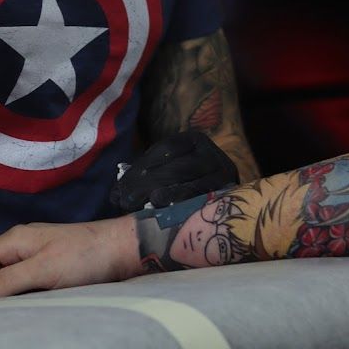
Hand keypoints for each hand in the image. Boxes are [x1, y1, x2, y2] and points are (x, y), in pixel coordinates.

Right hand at [0, 218, 139, 306]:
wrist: (122, 250)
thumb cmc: (85, 257)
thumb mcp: (45, 270)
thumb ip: (10, 280)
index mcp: (14, 240)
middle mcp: (20, 245)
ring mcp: (34, 255)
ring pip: (3, 276)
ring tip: (6, 317)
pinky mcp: (48, 266)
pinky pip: (21, 280)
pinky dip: (16, 295)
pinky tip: (24, 309)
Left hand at [110, 130, 237, 212]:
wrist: (233, 199)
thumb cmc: (189, 184)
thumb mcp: (170, 170)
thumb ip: (146, 175)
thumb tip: (115, 194)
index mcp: (194, 140)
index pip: (164, 149)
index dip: (141, 166)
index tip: (120, 186)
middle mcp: (211, 152)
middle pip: (175, 166)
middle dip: (146, 183)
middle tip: (124, 200)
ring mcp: (224, 172)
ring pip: (189, 182)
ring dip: (161, 194)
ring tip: (140, 204)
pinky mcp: (231, 192)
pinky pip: (203, 198)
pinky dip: (181, 203)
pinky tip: (164, 209)